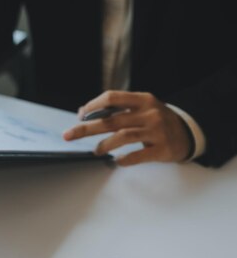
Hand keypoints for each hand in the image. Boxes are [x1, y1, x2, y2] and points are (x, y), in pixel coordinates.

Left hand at [63, 90, 192, 165]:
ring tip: (96, 151)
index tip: (80, 116)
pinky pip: (139, 155)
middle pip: (111, 120)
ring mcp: (156, 131)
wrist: (189, 133)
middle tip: (69, 135)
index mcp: (142, 100)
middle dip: (87, 128)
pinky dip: (125, 158)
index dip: (93, 106)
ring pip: (123, 136)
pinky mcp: (162, 149)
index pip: (112, 97)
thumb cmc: (159, 120)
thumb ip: (118, 109)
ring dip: (105, 144)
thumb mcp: (143, 108)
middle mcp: (149, 113)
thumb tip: (85, 111)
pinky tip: (116, 160)